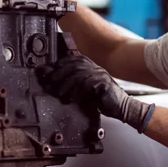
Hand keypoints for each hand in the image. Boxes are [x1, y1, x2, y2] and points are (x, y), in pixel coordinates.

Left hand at [35, 55, 154, 132]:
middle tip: (49, 82)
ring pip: (79, 75)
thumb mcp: (83, 89)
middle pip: (73, 66)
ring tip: (59, 93)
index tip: (46, 72)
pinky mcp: (104, 83)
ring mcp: (100, 74)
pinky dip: (78, 92)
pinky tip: (72, 98)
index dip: (58, 64)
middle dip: (59, 74)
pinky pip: (87, 85)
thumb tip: (51, 80)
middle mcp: (95, 67)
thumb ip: (71, 83)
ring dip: (66, 85)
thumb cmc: (100, 98)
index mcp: (90, 65)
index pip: (71, 59)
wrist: (120, 106)